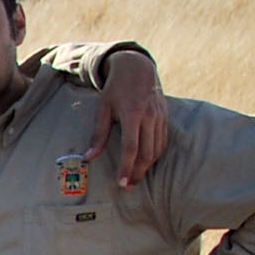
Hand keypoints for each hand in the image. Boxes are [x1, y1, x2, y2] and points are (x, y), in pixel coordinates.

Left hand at [87, 51, 167, 188]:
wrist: (137, 68)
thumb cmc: (116, 88)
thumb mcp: (102, 108)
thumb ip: (98, 134)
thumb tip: (88, 157)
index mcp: (132, 114)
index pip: (131, 148)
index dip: (126, 167)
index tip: (121, 183)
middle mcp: (149, 117)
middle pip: (147, 152)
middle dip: (138, 172)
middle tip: (128, 186)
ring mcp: (160, 117)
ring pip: (157, 149)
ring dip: (147, 167)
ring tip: (135, 178)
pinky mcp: (166, 117)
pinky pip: (163, 141)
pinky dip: (155, 155)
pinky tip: (146, 163)